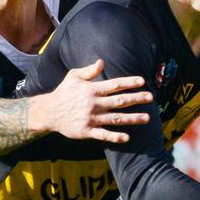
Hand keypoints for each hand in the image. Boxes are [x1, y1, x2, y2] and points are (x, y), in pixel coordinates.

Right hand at [31, 59, 151, 142]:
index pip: (115, 85)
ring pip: (115, 118)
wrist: (49, 111)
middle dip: (136, 99)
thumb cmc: (64, 92)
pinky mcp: (87, 131)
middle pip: (119, 101)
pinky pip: (103, 135)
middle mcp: (93, 103)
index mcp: (92, 89)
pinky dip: (115, 136)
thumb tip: (102, 62)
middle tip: (151, 97)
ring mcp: (91, 118)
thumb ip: (89, 70)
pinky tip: (127, 137)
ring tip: (147, 118)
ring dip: (132, 118)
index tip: (142, 81)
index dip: (129, 82)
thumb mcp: (73, 76)